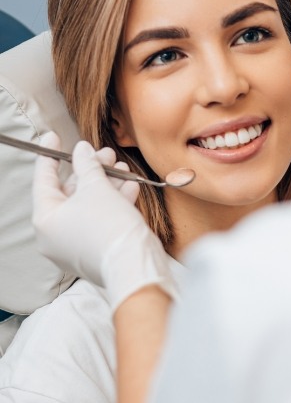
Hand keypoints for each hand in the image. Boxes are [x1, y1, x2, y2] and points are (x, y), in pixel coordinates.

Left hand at [32, 132, 176, 310]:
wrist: (134, 265)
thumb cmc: (110, 226)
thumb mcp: (97, 187)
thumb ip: (87, 165)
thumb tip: (82, 151)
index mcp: (45, 220)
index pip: (44, 181)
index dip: (50, 156)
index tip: (53, 137)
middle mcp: (54, 235)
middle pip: (70, 193)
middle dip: (91, 170)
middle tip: (105, 154)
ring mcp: (74, 246)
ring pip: (88, 206)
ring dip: (106, 184)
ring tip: (122, 168)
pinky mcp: (94, 251)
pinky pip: (99, 221)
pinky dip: (113, 204)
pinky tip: (130, 187)